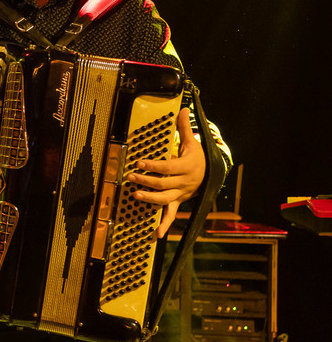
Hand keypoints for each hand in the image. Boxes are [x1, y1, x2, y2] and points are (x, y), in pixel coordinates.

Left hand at [125, 107, 205, 237]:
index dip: (153, 166)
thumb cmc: (196, 157)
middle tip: (130, 177)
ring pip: (165, 199)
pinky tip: (155, 233)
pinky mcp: (178, 202)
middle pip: (163, 184)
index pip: (168, 167)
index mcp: (187, 166)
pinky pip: (171, 215)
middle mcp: (185, 183)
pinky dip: (164, 225)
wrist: (210, 174)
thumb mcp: (192, 142)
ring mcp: (181, 194)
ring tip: (134, 194)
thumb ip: (184, 127)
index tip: (139, 163)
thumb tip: (184, 108)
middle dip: (146, 181)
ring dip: (149, 199)